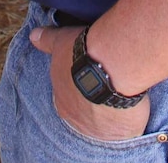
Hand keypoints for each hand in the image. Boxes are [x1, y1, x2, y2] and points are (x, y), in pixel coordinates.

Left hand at [30, 26, 150, 140]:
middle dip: (92, 96)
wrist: (112, 66)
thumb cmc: (84, 54)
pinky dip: (128, 114)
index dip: (78, 83)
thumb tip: (34, 36)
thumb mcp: (61, 42)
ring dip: (110, 105)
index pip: (68, 95)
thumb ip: (48, 41)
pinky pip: (124, 125)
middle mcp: (76, 119)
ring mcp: (98, 128)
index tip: (88, 71)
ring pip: (104, 119)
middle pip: (85, 108)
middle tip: (105, 77)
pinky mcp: (120, 131)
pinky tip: (132, 99)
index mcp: (62, 101)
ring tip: (121, 86)